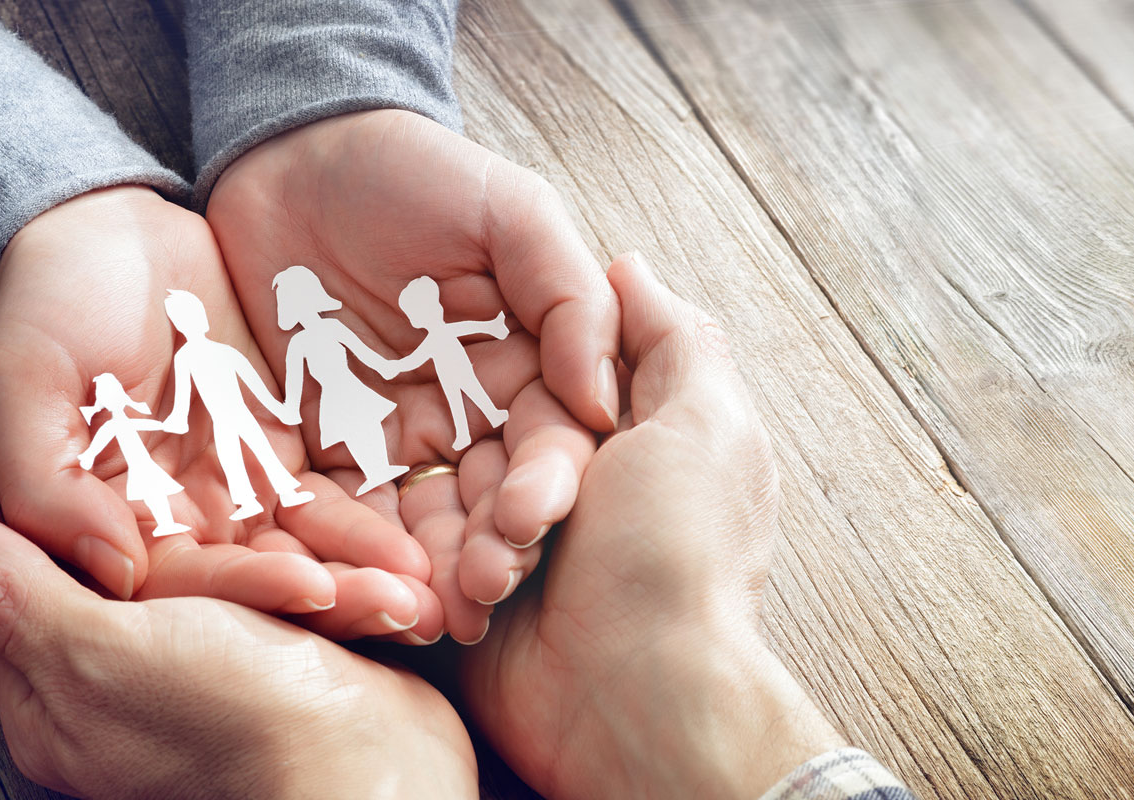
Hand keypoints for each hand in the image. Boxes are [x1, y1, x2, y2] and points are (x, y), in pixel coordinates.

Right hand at [0, 187, 432, 637]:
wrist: (106, 232)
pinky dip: (372, 529)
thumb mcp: (22, 382)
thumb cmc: (46, 302)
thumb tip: (114, 573)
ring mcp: (230, 494)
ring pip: (302, 553)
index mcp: (101, 523)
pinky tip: (423, 548)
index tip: (314, 588)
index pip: (178, 584)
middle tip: (405, 611)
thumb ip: (47, 483)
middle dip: (330, 600)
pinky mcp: (279, 460)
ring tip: (427, 592)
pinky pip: (331, 504)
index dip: (245, 588)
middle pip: (253, 582)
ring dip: (363, 577)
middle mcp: (171, 525)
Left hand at [0, 391, 475, 797]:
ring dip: (176, 485)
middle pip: (69, 554)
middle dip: (65, 471)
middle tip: (49, 389)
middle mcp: (114, 676)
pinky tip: (247, 477)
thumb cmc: (237, 722)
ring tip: (152, 413)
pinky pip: (245, 566)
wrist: (373, 768)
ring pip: (168, 549)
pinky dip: (250, 526)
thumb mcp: (103, 654)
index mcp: (52, 690)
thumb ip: (19, 595)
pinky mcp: (266, 645)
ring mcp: (192, 660)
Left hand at [208, 110, 608, 644]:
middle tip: (480, 590)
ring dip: (433, 570)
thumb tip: (602, 401)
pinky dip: (355, 551)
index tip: (529, 522)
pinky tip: (357, 586)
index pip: (556, 443)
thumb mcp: (513, 212)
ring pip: (431, 520)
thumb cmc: (419, 173)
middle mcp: (479, 413)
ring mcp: (405, 436)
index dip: (548, 487)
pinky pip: (345, 509)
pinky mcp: (328, 447)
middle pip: (498, 499)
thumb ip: (568, 296)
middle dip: (495, 550)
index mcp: (536, 366)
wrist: (295, 152)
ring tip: (428, 611)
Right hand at [462, 256, 842, 797]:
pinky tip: (462, 595)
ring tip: (505, 569)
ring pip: (460, 498)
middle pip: (501, 440)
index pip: (561, 382)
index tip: (529, 404)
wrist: (634, 699)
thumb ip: (670, 338)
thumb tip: (630, 266)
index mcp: (644, 444)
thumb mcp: (703, 423)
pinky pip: (430, 560)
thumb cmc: (678, 559)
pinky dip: (443, 574)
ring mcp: (530, 553)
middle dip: (509, 479)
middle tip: (533, 517)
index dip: (542, 390)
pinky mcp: (478, 603)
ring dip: (473, 532)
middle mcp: (587, 494)